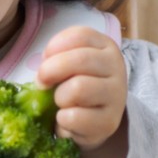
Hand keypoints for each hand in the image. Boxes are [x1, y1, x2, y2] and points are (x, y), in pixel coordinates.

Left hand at [35, 26, 126, 150]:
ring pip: (78, 88)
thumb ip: (57, 60)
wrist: (94, 121)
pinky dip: (62, 119)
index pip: (80, 36)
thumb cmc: (76, 85)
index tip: (44, 59)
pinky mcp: (109, 122)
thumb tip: (42, 76)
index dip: (54, 47)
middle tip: (41, 83)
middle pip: (79, 60)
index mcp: (105, 46)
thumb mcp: (69, 66)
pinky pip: (75, 116)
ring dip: (59, 97)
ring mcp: (116, 94)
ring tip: (61, 103)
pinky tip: (67, 119)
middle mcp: (116, 66)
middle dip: (50, 71)